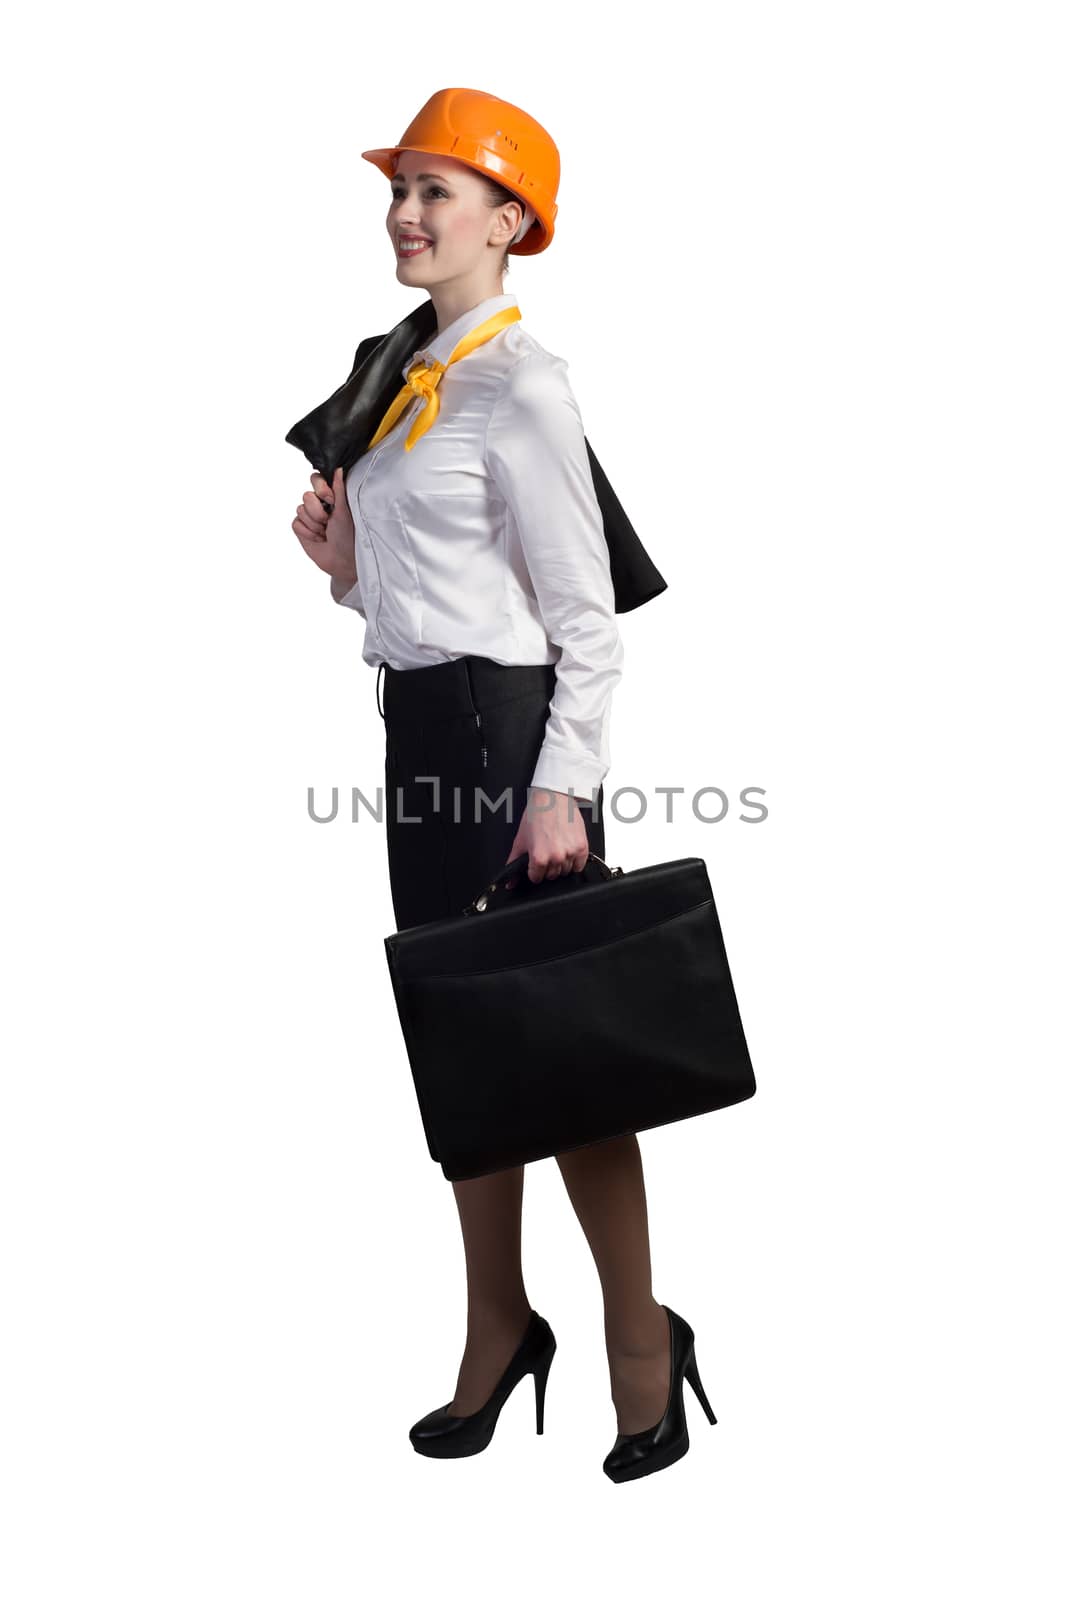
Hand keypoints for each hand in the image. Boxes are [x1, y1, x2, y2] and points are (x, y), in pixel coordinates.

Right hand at [292, 468, 357, 586]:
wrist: (342, 559)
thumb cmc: (349, 535)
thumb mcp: (345, 510)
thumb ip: (340, 488)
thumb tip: (338, 468)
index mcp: (330, 496)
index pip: (316, 479)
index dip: (321, 490)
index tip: (331, 501)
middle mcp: (318, 504)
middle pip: (306, 495)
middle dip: (318, 512)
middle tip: (329, 522)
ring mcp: (308, 516)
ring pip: (300, 509)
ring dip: (315, 524)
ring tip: (326, 532)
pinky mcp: (300, 528)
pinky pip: (296, 523)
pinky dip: (308, 532)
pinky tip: (319, 539)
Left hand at [505, 787, 590, 884]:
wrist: (553, 798)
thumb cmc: (537, 815)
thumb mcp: (520, 840)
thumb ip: (513, 863)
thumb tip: (510, 883)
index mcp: (539, 857)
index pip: (536, 878)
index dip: (534, 871)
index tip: (535, 863)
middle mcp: (556, 857)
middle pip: (552, 876)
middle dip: (547, 867)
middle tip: (546, 851)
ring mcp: (570, 853)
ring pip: (566, 871)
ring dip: (561, 864)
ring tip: (556, 847)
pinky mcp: (582, 847)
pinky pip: (579, 866)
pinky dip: (574, 861)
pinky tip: (567, 848)